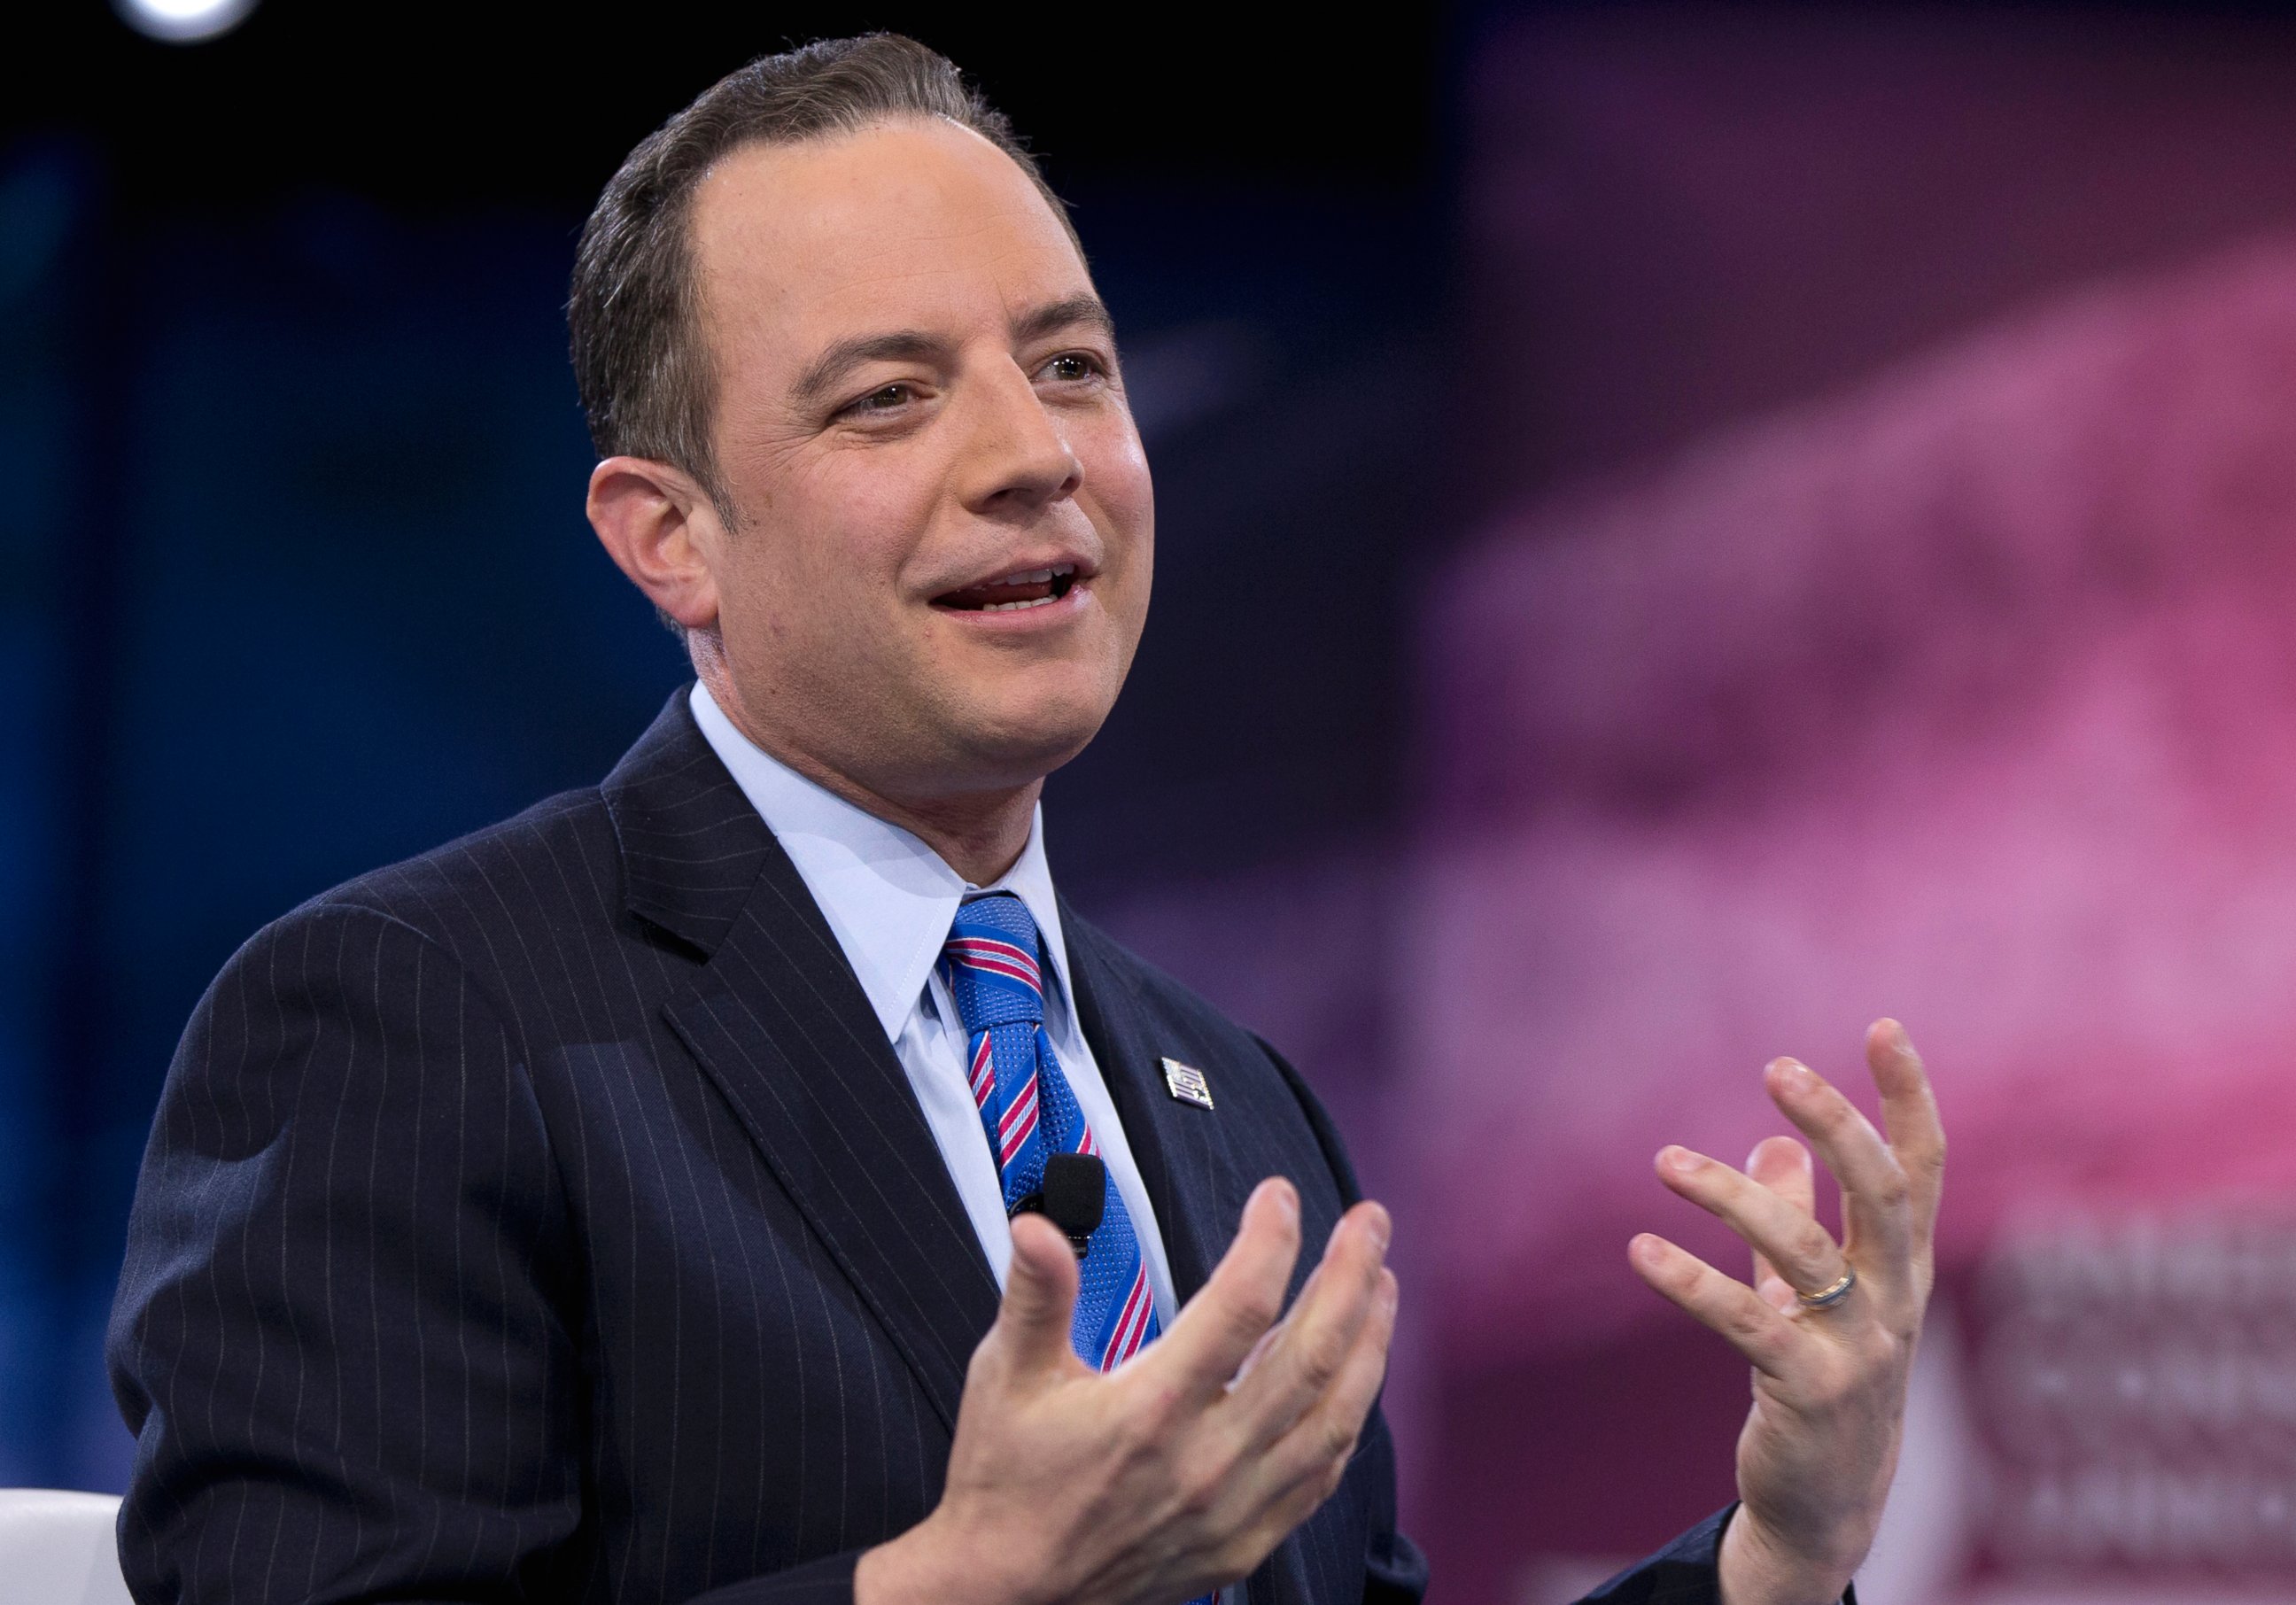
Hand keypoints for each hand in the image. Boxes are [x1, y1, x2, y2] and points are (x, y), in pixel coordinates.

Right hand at [856, 1179, 1399, 1604]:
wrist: (1006, 1592)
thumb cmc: (1006, 1479)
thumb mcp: (1007, 1376)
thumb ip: (1036, 1294)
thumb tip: (1036, 1226)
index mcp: (1150, 1411)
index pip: (1239, 1307)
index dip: (1270, 1241)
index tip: (1277, 1196)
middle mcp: (1205, 1462)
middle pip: (1311, 1356)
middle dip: (1350, 1277)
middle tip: (1370, 1222)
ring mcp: (1234, 1508)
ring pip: (1334, 1417)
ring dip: (1368, 1343)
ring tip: (1381, 1284)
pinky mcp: (1245, 1542)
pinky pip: (1321, 1474)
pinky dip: (1349, 1416)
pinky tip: (1357, 1377)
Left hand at [1630, 1020, 1944, 1604]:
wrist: (1826, 1504)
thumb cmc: (1819, 1380)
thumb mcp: (1814, 1293)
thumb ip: (1798, 1216)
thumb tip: (1773, 1143)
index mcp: (1903, 1268)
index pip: (1922, 1169)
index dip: (1910, 1098)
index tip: (1884, 1027)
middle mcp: (1895, 1300)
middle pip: (1883, 1194)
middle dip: (1838, 1123)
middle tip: (1778, 1068)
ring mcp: (1860, 1348)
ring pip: (1802, 1250)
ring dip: (1731, 1197)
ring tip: (1664, 1160)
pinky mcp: (1808, 1391)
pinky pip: (1747, 1322)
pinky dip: (1691, 1282)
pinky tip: (1641, 1250)